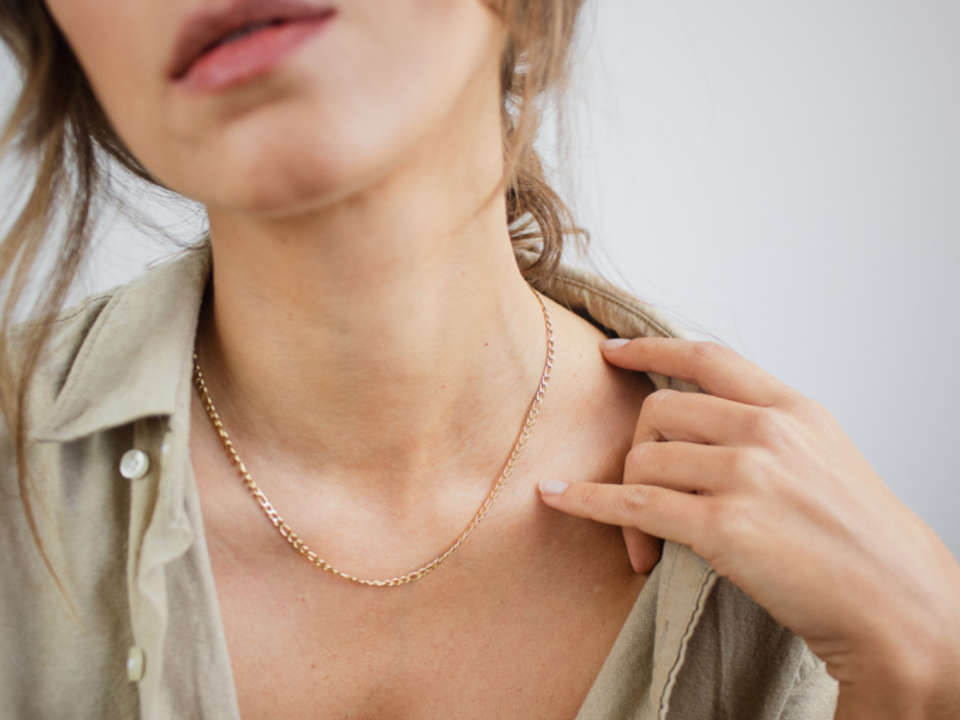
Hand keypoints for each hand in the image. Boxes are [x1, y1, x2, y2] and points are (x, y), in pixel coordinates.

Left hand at [539, 338, 959, 718]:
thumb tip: (704, 423)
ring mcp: (745, 475)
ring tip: (643, 544)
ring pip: (644, 459)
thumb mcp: (825, 458)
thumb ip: (768, 430)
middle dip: (637, 448)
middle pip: (660, 410)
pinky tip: (558, 496)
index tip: (613, 351)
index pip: (707, 358)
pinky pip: (633, 503)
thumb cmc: (861, 540)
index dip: (651, 349)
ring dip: (626, 496)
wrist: (897, 605)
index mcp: (792, 409)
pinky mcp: (723, 526)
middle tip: (640, 490)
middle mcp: (766, 431)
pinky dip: (587, 501)